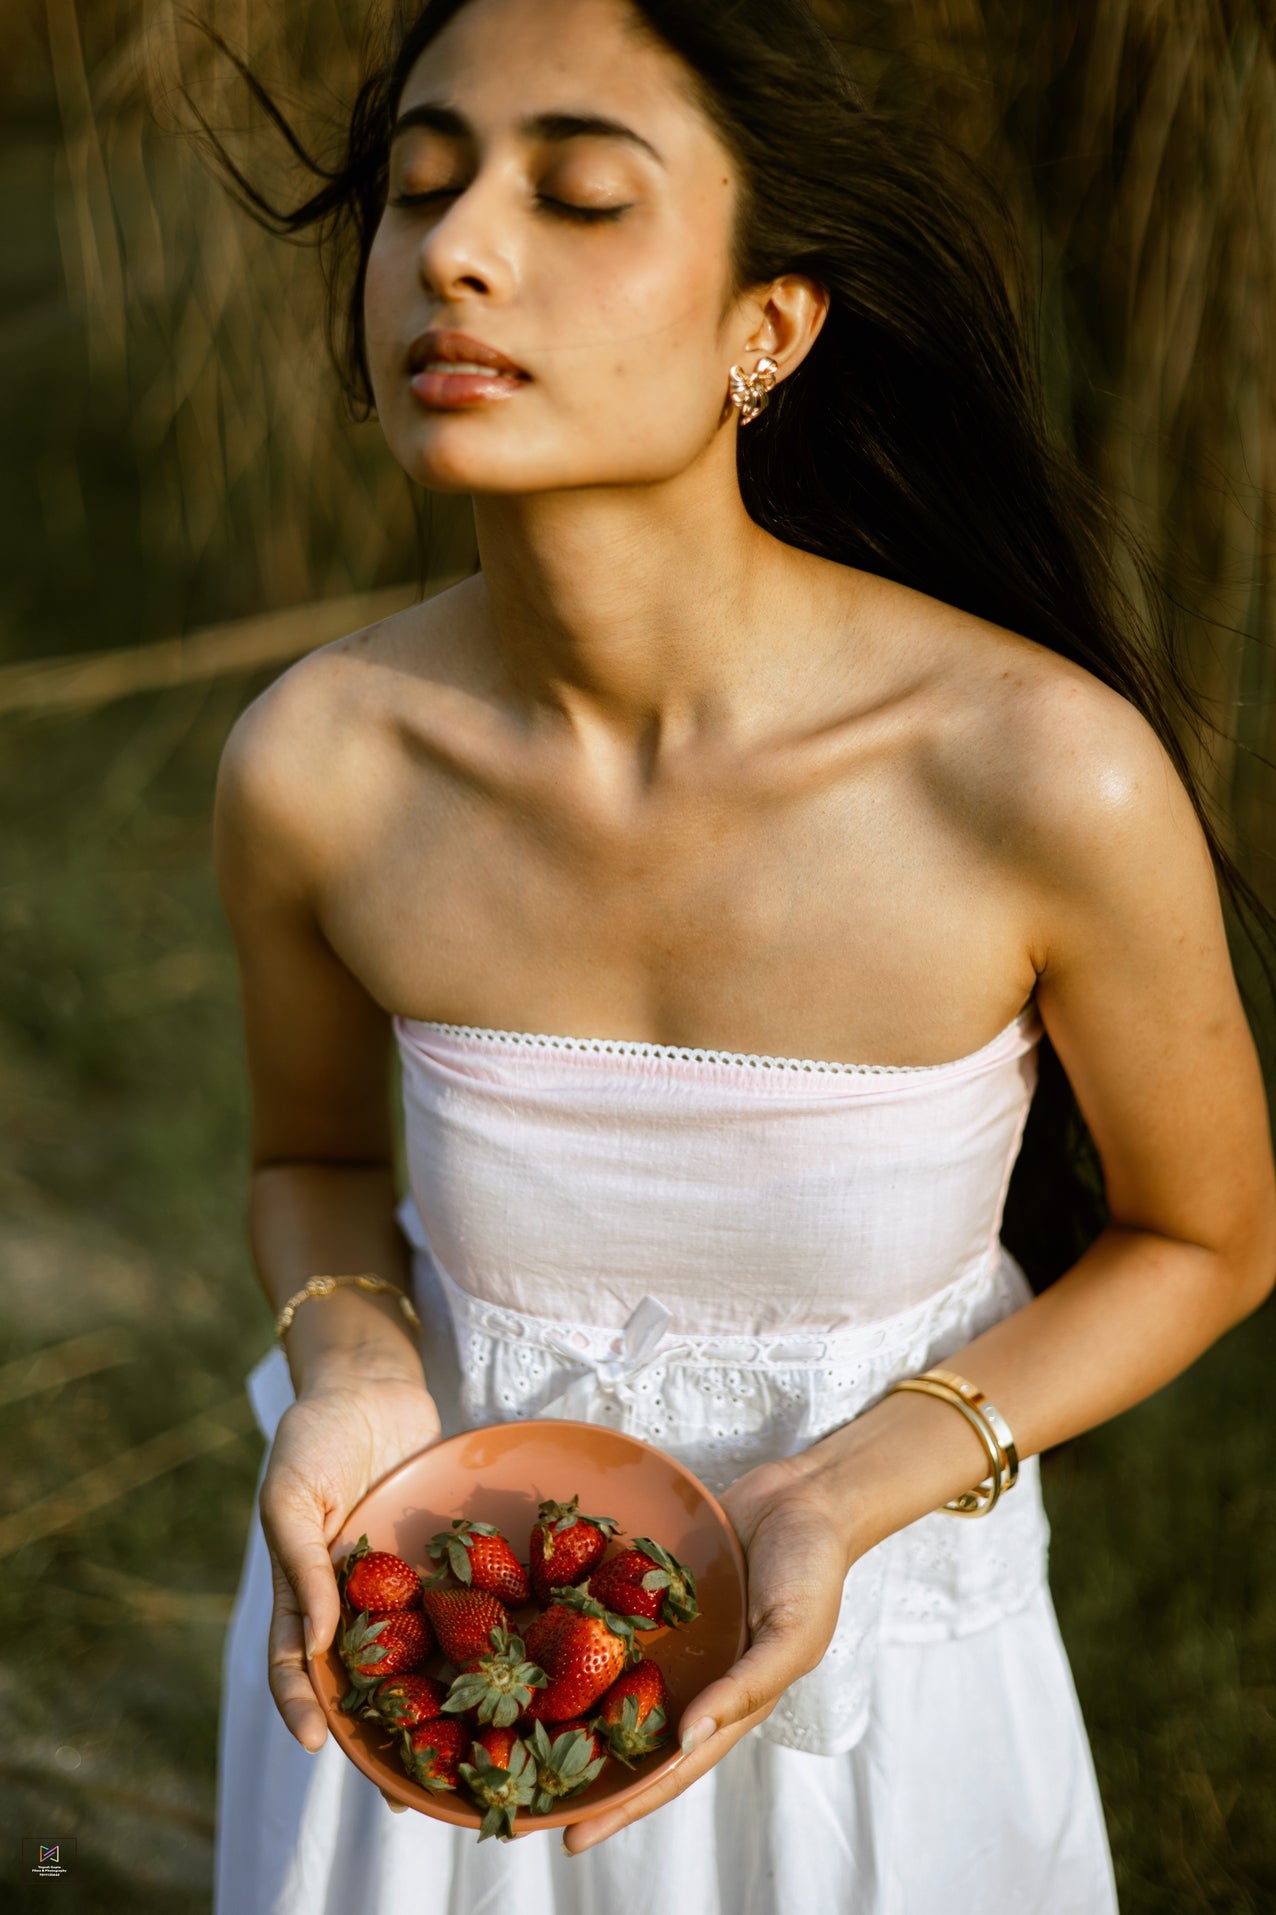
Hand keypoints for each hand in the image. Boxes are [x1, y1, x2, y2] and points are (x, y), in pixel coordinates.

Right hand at [258, 1368, 442, 1810]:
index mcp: (303, 1587)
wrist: (371, 1379)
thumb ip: (302, 1562)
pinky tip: (507, 1675)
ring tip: (462, 1757)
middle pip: (362, 1678)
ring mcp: (399, 1580)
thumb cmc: (320, 1432)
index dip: (302, 1707)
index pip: (293, 1663)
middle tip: (404, 1791)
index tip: (316, 1746)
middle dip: (380, 1736)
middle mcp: (352, 1596)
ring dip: (434, 1704)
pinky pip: (459, 1605)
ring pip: (415, 1655)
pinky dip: (476, 1642)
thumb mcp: (292, 1492)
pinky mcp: (442, 1558)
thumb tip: (314, 1642)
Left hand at [560, 1451, 852, 1853]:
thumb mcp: (792, 1634)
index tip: (571, 1839)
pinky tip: (535, 1642)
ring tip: (510, 1731)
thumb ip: (746, 1686)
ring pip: (612, 1681)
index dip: (623, 1808)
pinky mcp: (655, 1593)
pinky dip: (578, 1634)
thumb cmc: (812, 1570)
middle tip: (522, 1798)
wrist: (804, 1496)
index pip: (668, 1771)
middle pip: (628, 1736)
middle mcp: (692, 1676)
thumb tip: (688, 1738)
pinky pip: (611, 1618)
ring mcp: (671, 1636)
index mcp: (728, 1702)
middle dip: (581, 1770)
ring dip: (570, 1704)